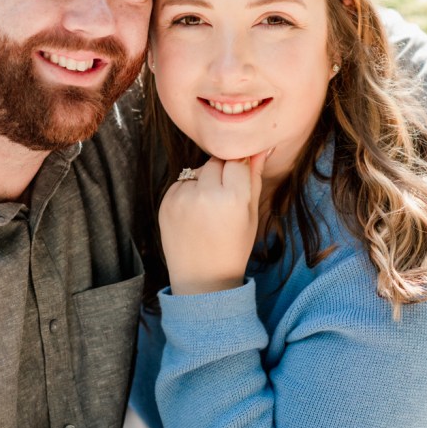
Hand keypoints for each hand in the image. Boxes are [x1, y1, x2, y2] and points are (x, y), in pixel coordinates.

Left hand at [159, 153, 266, 295]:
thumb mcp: (251, 215)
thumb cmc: (233, 248)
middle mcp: (205, 194)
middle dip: (221, 174)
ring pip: (197, 170)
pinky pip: (181, 183)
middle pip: (215, 161)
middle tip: (224, 200)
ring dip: (204, 181)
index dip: (239, 173)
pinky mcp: (166, 202)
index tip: (239, 188)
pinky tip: (194, 215)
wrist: (201, 279)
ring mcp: (182, 198)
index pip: (237, 161)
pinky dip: (188, 192)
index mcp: (233, 198)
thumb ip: (254, 178)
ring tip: (208, 210)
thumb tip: (259, 148)